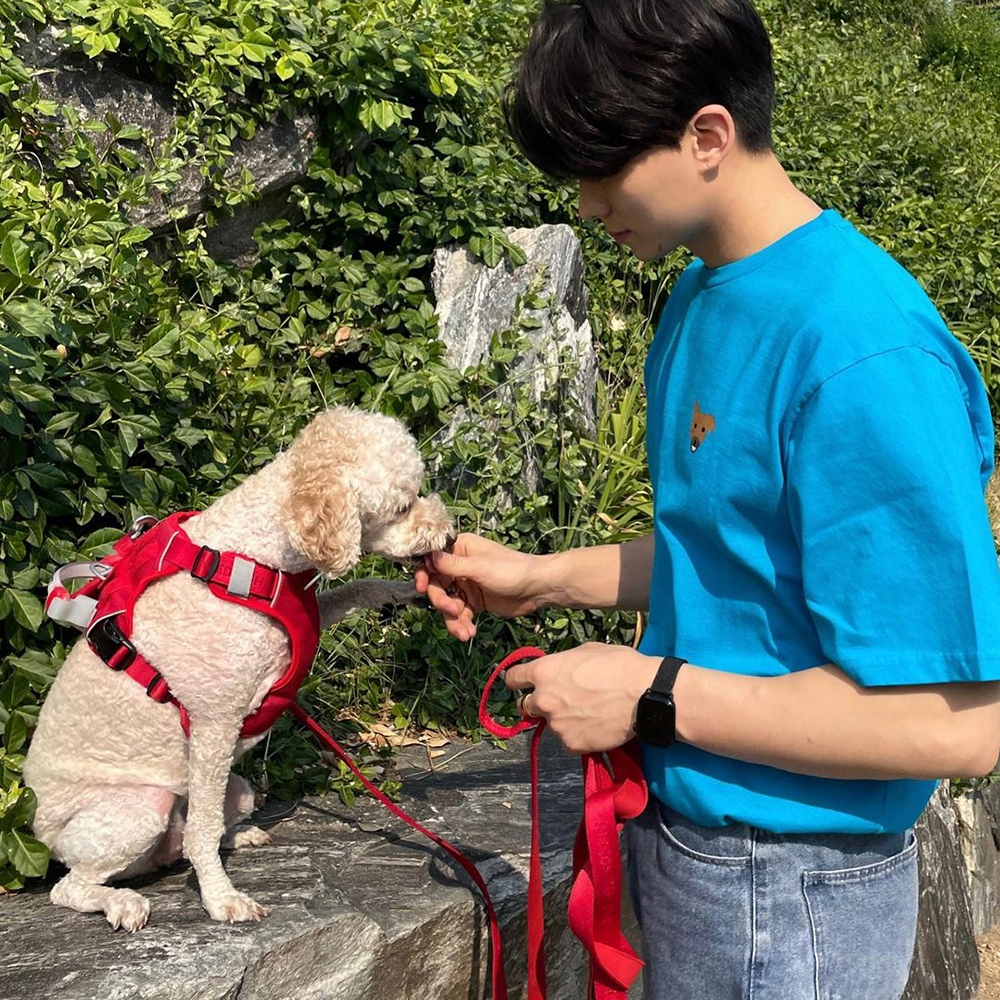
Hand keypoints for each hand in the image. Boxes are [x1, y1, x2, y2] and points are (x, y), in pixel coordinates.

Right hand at [414, 533, 542, 639]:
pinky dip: (462, 625)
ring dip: (453, 619)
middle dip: (442, 601)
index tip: (421, 587)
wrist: (538, 589)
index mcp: (460, 549)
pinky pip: (460, 614)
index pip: (432, 560)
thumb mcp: (480, 567)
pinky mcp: (474, 602)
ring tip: (464, 632)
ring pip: (447, 603)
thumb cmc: (512, 570)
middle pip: (436, 585)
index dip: (424, 574)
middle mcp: (459, 565)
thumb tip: (428, 556)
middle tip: (452, 611)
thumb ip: (453, 565)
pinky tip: (470, 633)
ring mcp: (466, 585)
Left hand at [504, 643, 659, 753]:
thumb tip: (558, 671)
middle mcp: (544, 700)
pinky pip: (568, 740)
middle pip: (526, 706)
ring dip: (562, 720)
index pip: (513, 678)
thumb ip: (562, 664)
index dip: (516, 680)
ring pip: (551, 724)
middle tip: (559, 701)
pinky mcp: (571, 744)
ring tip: (588, 713)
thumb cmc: (618, 665)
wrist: (643, 694)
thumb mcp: (585, 651)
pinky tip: (595, 726)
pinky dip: (578, 735)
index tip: (518, 684)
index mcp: (544, 672)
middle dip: (539, 703)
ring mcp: (556, 725)